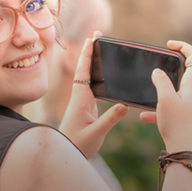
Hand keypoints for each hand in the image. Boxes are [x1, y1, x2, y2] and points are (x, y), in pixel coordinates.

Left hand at [59, 30, 128, 159]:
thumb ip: (110, 120)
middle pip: (85, 69)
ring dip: (94, 62)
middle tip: (98, 35)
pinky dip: (98, 75)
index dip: (87, 55)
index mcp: (80, 100)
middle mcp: (80, 97)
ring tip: (102, 48)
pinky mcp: (87, 107)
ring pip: (88, 76)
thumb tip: (124, 104)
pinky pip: (93, 86)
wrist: (66, 155)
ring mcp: (83, 102)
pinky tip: (105, 72)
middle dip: (91, 51)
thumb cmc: (77, 145)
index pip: (83, 72)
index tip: (92, 39)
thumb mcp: (96, 134)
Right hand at [145, 40, 191, 153]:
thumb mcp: (165, 99)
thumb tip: (158, 71)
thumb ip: (161, 81)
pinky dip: (160, 107)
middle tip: (158, 64)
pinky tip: (144, 116)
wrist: (185, 151)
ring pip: (177, 90)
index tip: (168, 45)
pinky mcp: (188, 116)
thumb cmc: (177, 124)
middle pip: (187, 72)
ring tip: (148, 91)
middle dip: (171, 67)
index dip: (183, 46)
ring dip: (163, 89)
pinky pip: (173, 106)